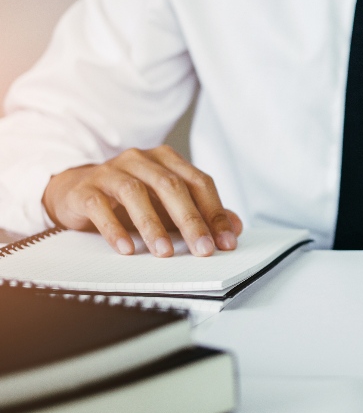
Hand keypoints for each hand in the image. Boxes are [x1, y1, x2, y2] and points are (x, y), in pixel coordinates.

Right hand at [43, 145, 242, 256]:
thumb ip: (203, 213)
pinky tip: (127, 248)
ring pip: (135, 193)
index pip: (199, 182)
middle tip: (202, 249)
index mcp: (167, 160)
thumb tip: (235, 227)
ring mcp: (111, 171)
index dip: (215, 212)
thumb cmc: (130, 199)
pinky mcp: (85, 189)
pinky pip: (100, 206)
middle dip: (190, 220)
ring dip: (153, 225)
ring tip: (164, 252)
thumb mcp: (170, 205)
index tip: (225, 242)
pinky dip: (114, 228)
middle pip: (171, 186)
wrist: (76, 191)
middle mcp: (141, 160)